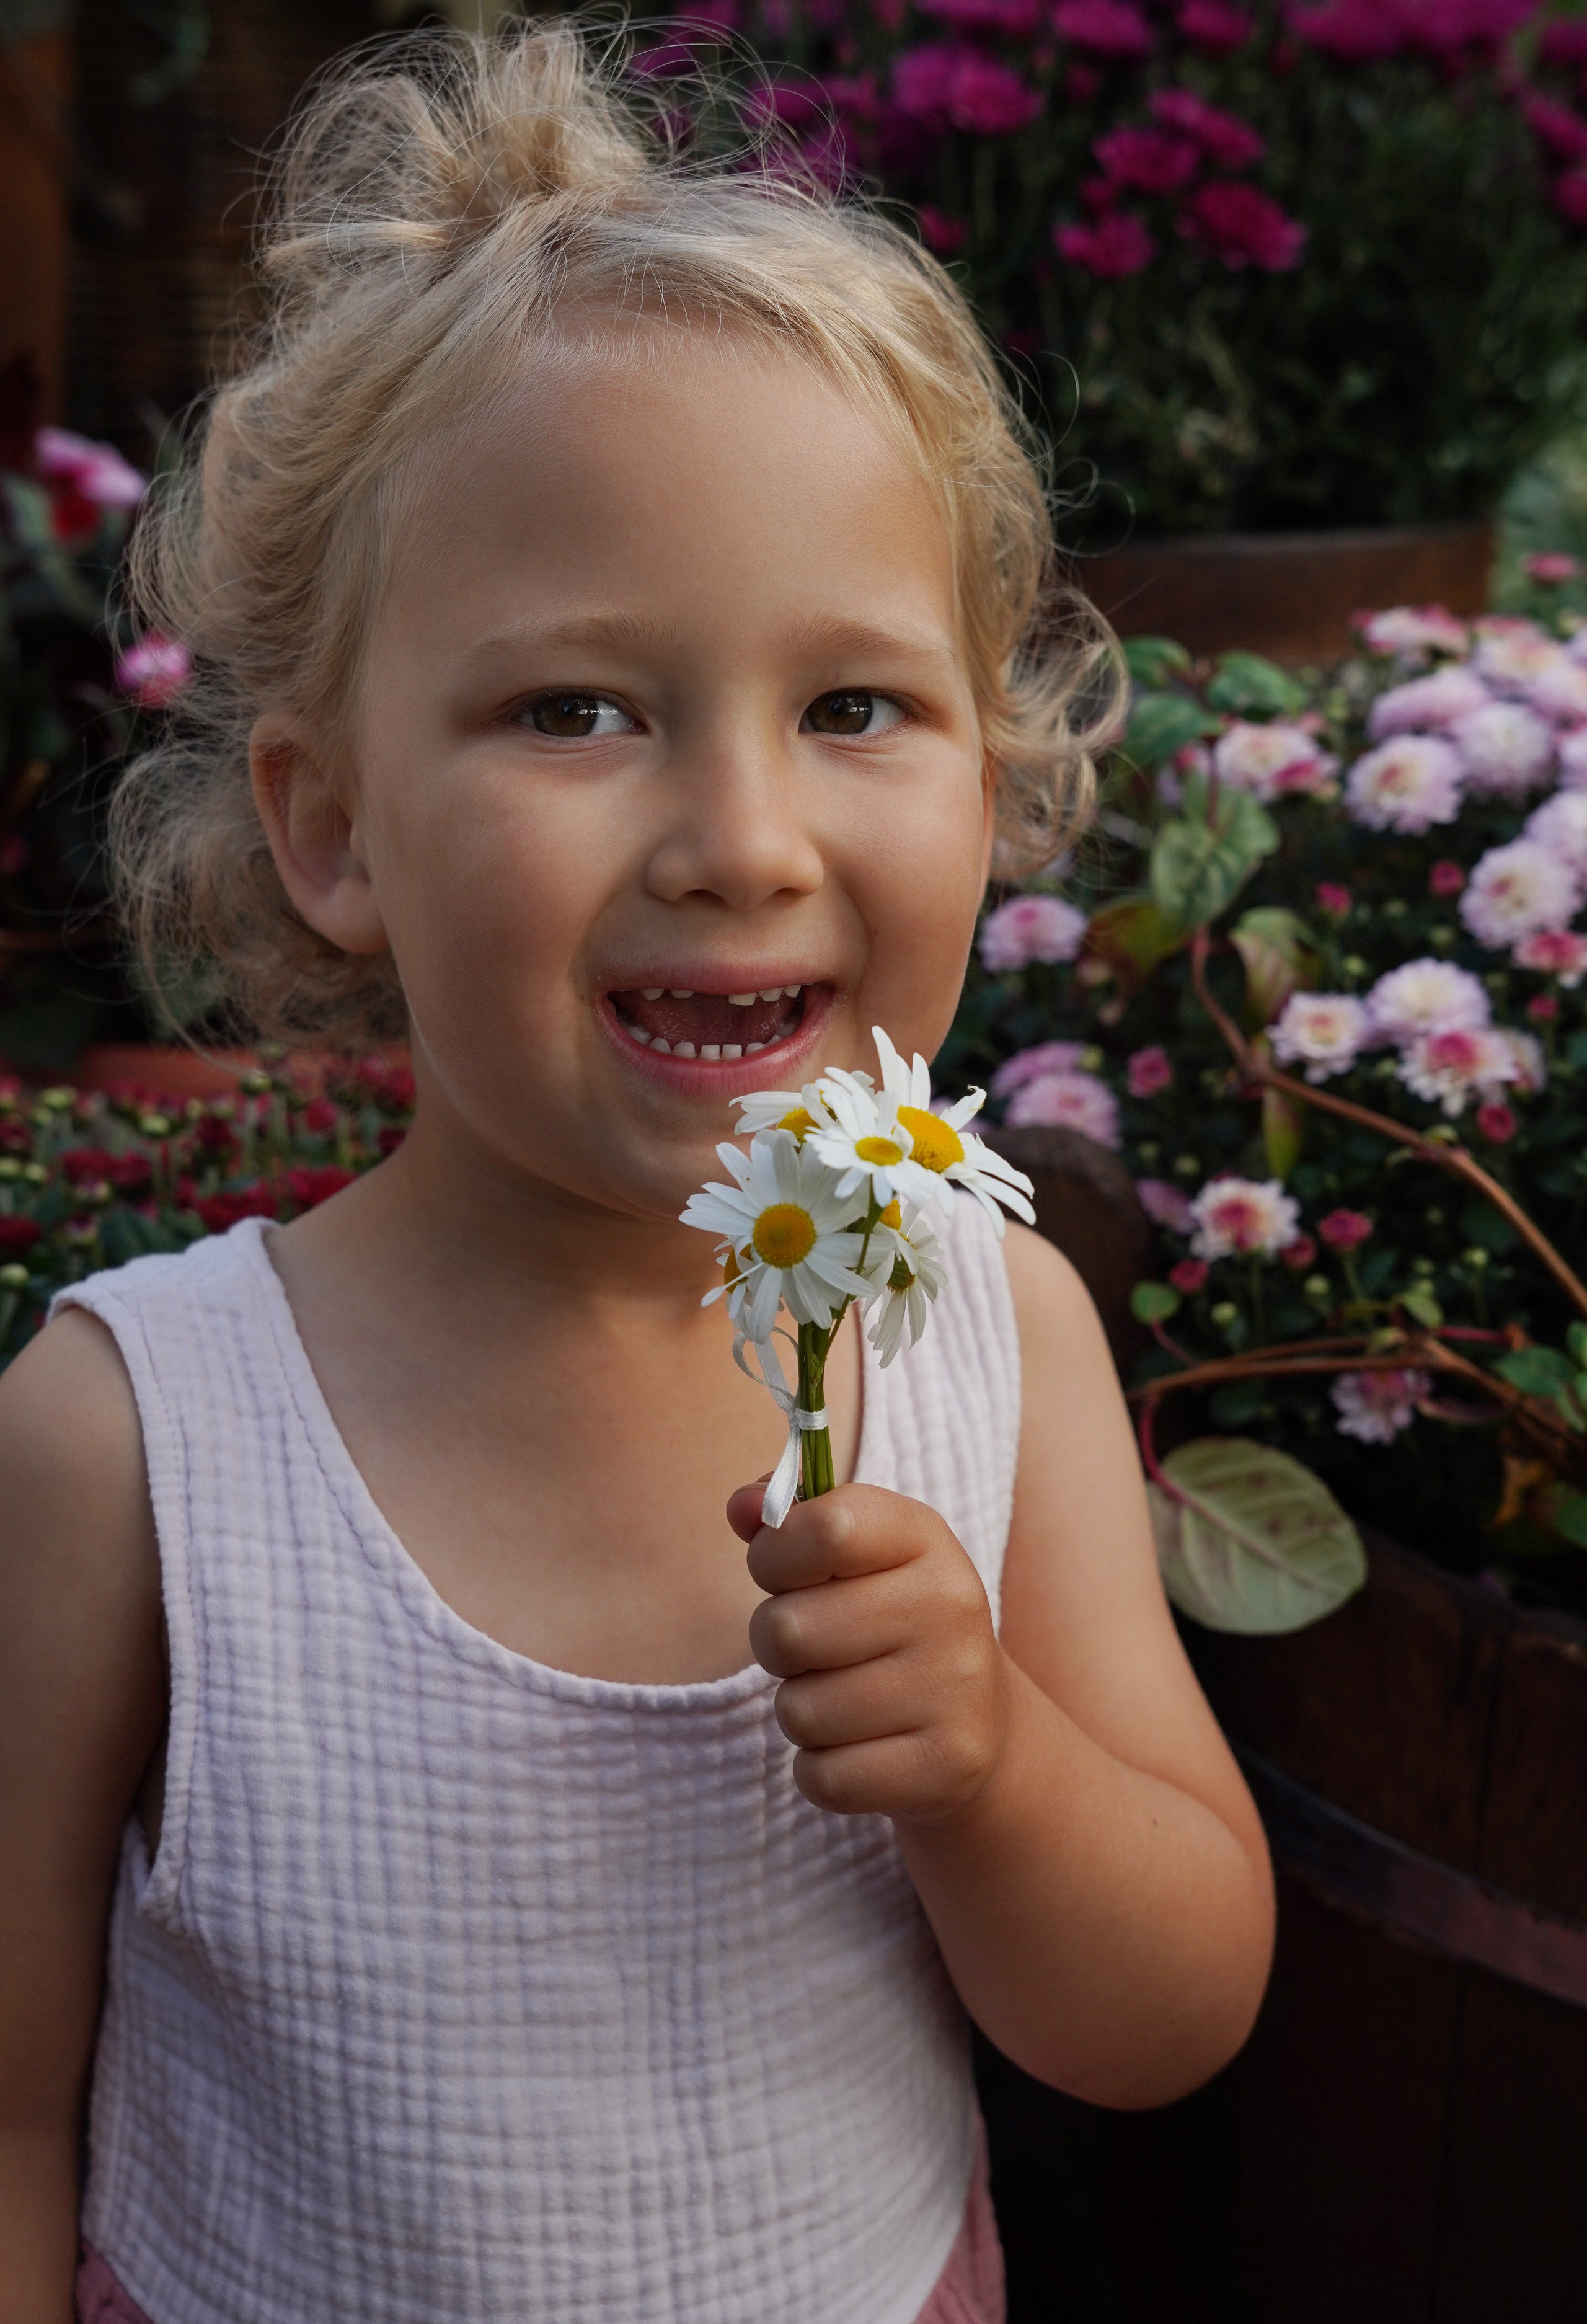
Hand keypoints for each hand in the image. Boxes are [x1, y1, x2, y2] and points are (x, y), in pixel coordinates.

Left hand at [726, 1481, 1006, 1826]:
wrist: (980, 1720)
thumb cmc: (888, 1619)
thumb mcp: (855, 1554)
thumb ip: (791, 1520)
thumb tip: (742, 1506)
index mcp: (923, 1537)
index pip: (822, 1529)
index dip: (774, 1555)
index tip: (787, 1573)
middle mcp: (950, 1605)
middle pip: (787, 1629)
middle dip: (777, 1646)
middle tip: (815, 1649)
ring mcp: (956, 1689)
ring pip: (799, 1712)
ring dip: (802, 1711)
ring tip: (845, 1698)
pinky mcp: (948, 1764)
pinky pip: (824, 1777)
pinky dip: (822, 1769)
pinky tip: (861, 1747)